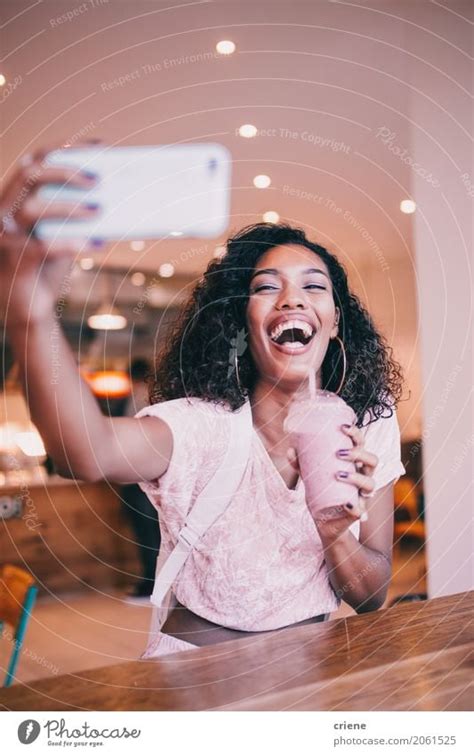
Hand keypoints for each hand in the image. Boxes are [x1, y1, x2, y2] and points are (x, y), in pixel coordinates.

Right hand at [0, 142, 102, 325]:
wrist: (27, 310)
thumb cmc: (45, 269)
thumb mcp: (61, 235)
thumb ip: (75, 215)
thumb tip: (112, 196)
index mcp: (13, 199)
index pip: (35, 160)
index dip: (66, 148)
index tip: (100, 145)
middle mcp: (3, 212)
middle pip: (29, 175)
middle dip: (65, 171)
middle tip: (98, 179)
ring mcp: (4, 236)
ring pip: (33, 207)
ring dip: (69, 206)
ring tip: (98, 211)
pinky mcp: (14, 261)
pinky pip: (43, 246)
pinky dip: (72, 243)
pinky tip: (97, 244)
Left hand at [287, 424, 378, 542]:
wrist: (324, 522)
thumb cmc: (321, 492)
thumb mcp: (309, 475)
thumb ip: (300, 463)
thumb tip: (290, 450)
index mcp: (355, 465)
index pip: (363, 445)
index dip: (356, 434)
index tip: (342, 427)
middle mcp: (363, 478)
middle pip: (373, 461)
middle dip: (358, 453)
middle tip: (339, 453)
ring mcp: (362, 496)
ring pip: (370, 483)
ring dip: (356, 477)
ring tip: (338, 475)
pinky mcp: (357, 513)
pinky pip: (361, 510)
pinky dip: (355, 507)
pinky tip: (346, 502)